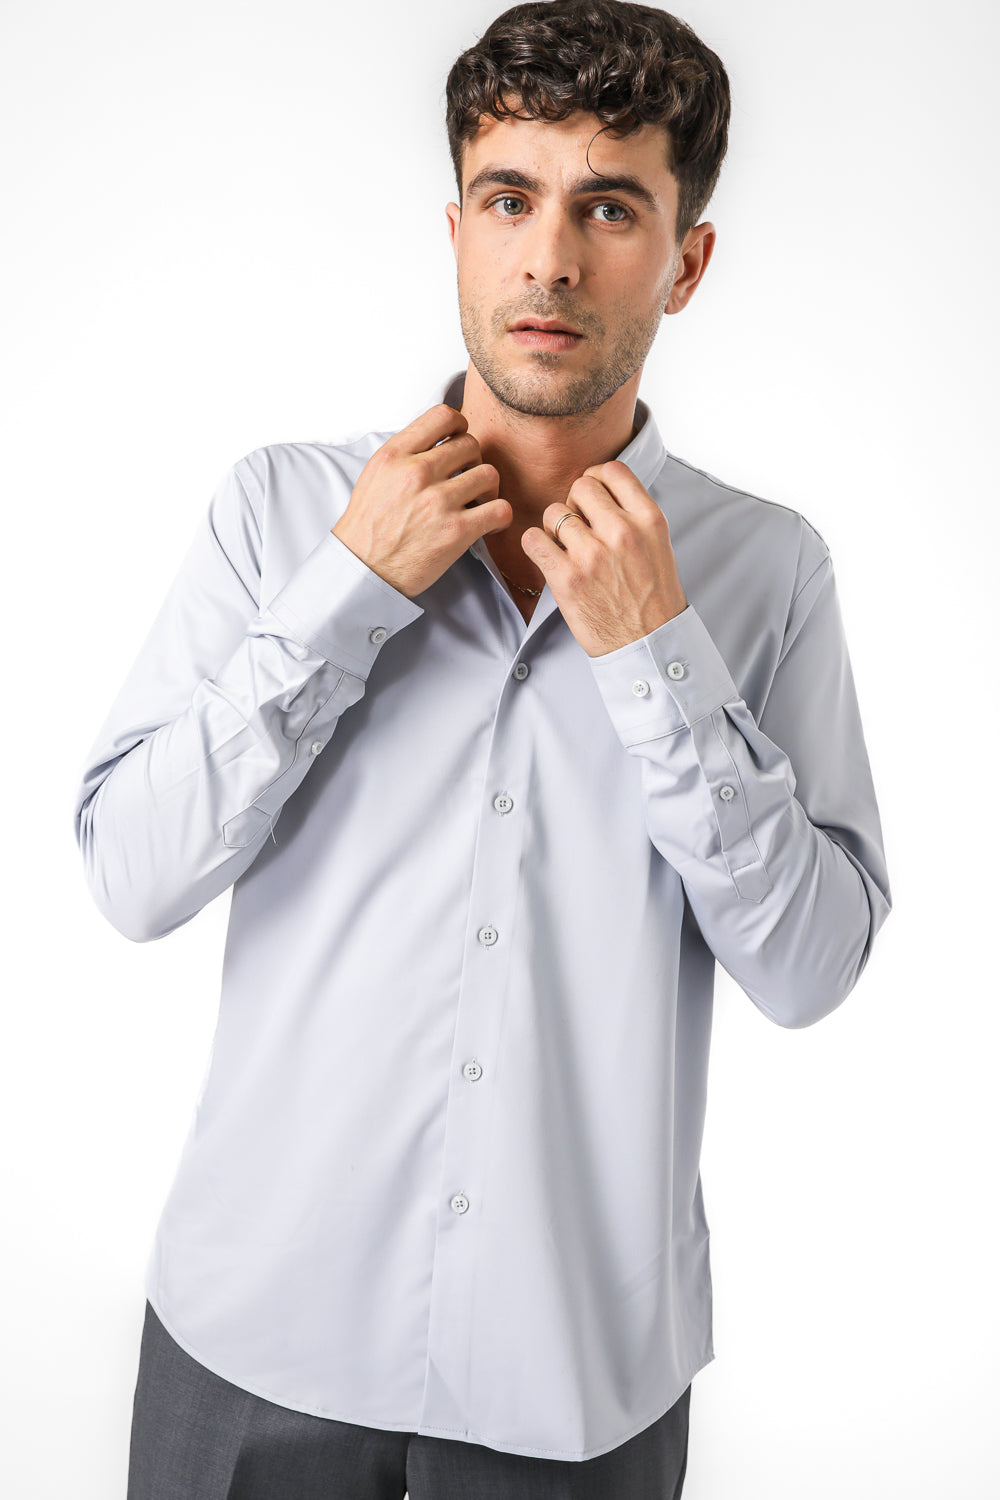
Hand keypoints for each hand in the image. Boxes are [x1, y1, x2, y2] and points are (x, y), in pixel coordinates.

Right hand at [332, 404, 510, 597]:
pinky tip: (488, 524)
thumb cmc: (369, 525)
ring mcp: (438, 501)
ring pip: (489, 474)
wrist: (363, 569)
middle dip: (473, 462)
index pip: (443, 415)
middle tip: (466, 481)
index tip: (459, 441)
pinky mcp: (456, 531)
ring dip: (488, 489)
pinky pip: (500, 509)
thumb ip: (406, 452)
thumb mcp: (376, 474)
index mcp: (396, 454)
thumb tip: (438, 438)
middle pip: (471, 445)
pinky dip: (500, 516)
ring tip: (477, 503)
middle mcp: (417, 472)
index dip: (459, 425)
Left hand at [520, 461, 686, 656]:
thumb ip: (633, 516)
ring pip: (553, 513)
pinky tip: (547, 557)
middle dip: (574, 504)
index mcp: (649, 520)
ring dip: (554, 528)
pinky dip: (535, 545)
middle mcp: (621, 531)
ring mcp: (592, 554)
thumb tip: (602, 492)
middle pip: (580, 487)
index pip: (613, 470)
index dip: (596, 478)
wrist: (648, 645)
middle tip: (579, 528)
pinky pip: (532, 539)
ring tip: (565, 549)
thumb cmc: (653, 598)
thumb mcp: (658, 546)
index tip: (592, 497)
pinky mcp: (567, 578)